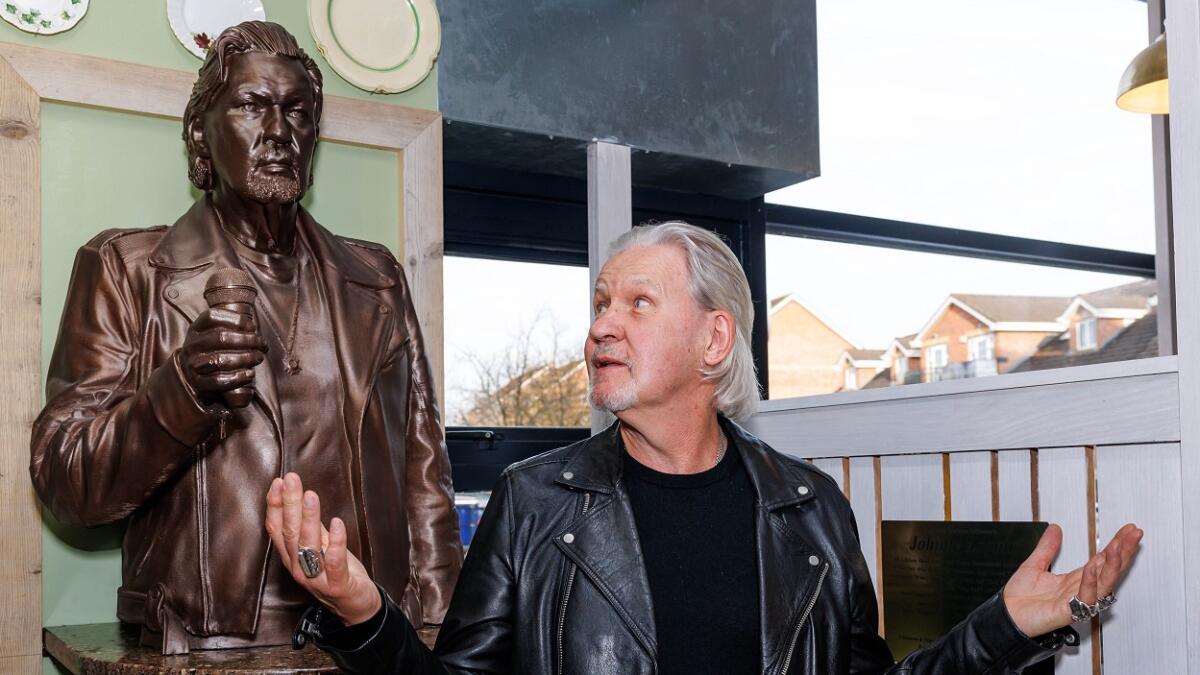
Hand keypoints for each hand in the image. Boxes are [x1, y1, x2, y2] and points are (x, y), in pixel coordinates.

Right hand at [177, 308, 266, 406]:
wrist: (194, 376)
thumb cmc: (214, 351)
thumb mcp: (216, 334)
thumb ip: (233, 329)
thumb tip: (253, 329)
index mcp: (196, 329)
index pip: (212, 317)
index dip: (235, 319)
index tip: (252, 327)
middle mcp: (192, 345)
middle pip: (220, 338)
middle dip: (247, 340)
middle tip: (262, 345)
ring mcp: (192, 364)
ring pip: (220, 360)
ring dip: (246, 358)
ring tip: (259, 357)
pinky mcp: (198, 382)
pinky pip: (219, 381)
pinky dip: (238, 377)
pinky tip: (250, 374)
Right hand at [265, 472, 381, 624]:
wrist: (356, 606)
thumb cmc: (337, 574)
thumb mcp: (321, 547)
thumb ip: (311, 527)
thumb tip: (301, 497)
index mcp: (292, 557)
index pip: (277, 529)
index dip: (276, 505)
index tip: (278, 482)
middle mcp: (298, 567)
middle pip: (290, 532)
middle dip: (290, 504)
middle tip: (291, 479)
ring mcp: (315, 578)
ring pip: (308, 545)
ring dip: (309, 518)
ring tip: (310, 495)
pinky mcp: (336, 584)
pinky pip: (334, 561)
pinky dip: (335, 542)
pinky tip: (336, 523)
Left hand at [1003, 522, 1142, 636]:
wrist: (1006, 616)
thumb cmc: (1020, 599)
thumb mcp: (1034, 565)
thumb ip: (1047, 547)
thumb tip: (1055, 529)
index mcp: (1074, 579)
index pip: (1102, 560)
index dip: (1115, 545)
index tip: (1128, 530)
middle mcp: (1080, 590)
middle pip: (1108, 570)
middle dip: (1123, 552)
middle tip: (1134, 534)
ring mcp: (1077, 602)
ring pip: (1103, 584)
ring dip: (1112, 565)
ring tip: (1118, 547)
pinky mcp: (1068, 612)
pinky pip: (1084, 597)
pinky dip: (1089, 582)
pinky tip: (1092, 567)